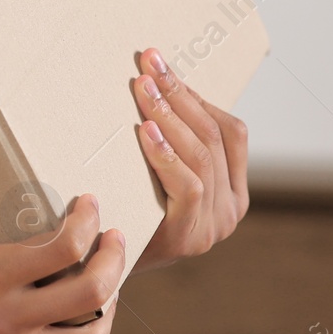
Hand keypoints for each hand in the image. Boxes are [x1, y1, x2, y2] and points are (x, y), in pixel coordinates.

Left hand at [130, 46, 249, 272]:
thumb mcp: (157, 178)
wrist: (99, 270)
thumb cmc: (127, 212)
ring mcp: (213, 227)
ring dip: (171, 115)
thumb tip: (151, 80)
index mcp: (233, 192)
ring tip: (143, 87)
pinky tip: (145, 131)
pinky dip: (166, 154)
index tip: (163, 63)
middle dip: (179, 94)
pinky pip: (187, 186)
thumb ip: (172, 147)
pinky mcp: (188, 238)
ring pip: (202, 156)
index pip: (230, 132)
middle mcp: (231, 211)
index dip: (198, 94)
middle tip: (148, 63)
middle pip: (214, 137)